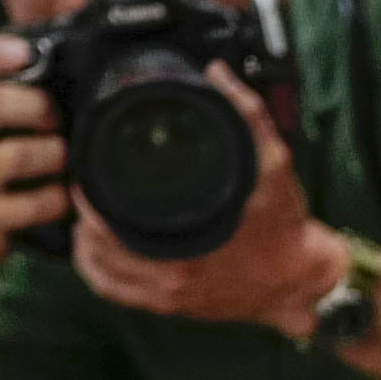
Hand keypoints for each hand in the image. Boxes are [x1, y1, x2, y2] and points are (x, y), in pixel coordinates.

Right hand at [0, 28, 68, 281]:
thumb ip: (14, 83)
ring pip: (15, 156)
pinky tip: (58, 195)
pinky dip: (56, 199)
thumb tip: (71, 42)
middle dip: (36, 108)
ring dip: (54, 155)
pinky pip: (30, 204)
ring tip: (60, 159)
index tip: (24, 52)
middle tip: (54, 120)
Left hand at [66, 69, 326, 330]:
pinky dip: (95, 273)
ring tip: (83, 217)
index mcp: (190, 243)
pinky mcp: (171, 306)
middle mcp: (174, 273)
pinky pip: (116, 295)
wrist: (299, 278)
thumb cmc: (284, 225)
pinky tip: (92, 252)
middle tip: (81, 189)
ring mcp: (169, 294)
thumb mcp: (274, 163)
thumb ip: (247, 114)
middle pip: (99, 249)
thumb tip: (216, 73)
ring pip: (102, 274)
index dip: (90, 198)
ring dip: (85, 245)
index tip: (85, 173)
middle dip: (83, 217)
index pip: (114, 226)